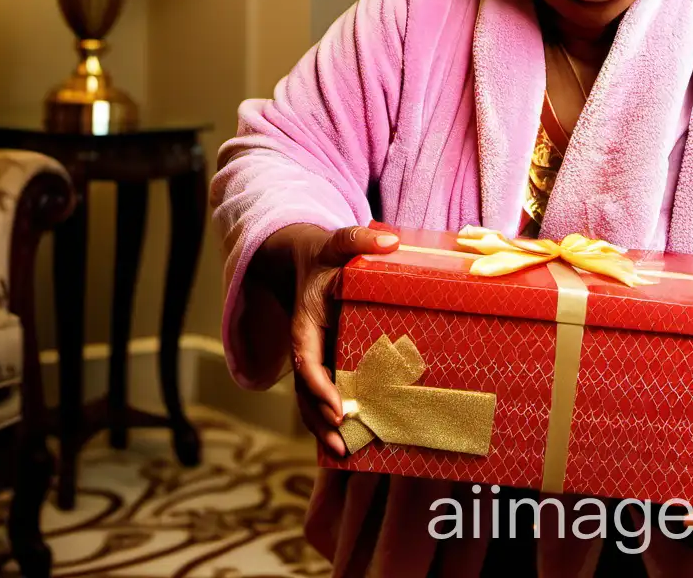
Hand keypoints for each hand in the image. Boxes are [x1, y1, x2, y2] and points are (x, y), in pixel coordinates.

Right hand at [270, 223, 399, 460]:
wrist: (302, 260)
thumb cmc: (324, 254)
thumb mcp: (337, 242)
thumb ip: (358, 239)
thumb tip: (390, 241)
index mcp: (305, 322)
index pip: (306, 359)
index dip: (320, 385)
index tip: (339, 408)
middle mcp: (306, 344)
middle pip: (306, 389)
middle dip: (320, 419)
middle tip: (341, 446)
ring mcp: (313, 356)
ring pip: (311, 398)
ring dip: (323, 427)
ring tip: (343, 454)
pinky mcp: (324, 361)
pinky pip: (324, 392)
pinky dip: (332, 417)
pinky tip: (351, 441)